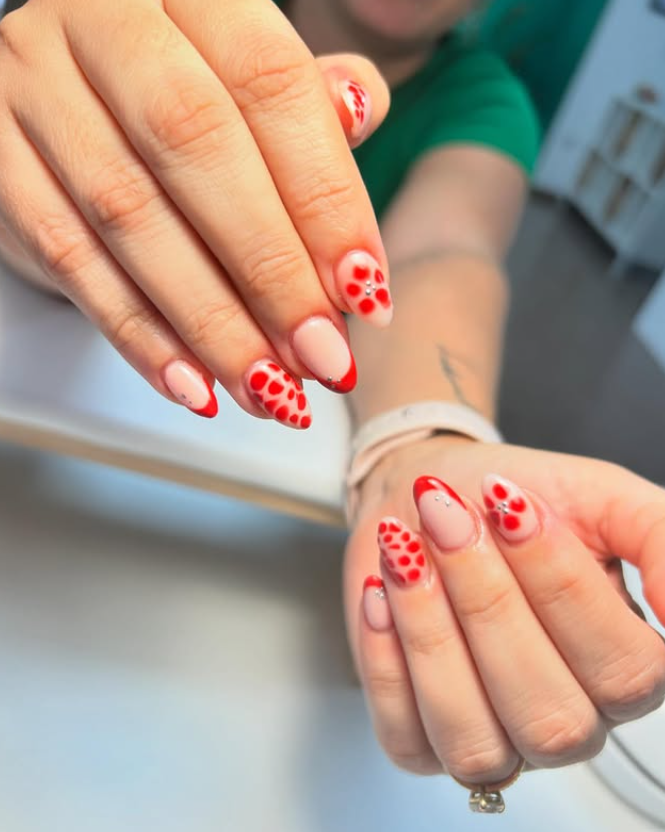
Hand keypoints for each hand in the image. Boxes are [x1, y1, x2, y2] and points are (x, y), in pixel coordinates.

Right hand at [0, 0, 390, 424]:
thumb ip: (305, 100)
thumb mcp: (244, 80)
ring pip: (131, 215)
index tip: (364, 291)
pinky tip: (193, 384)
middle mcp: (103, 20)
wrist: (64, 95)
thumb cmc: (177, 96)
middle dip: (272, 272)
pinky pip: (70, 258)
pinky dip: (139, 333)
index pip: (271, 84)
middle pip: (198, 147)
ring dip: (211, 322)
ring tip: (270, 389)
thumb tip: (362, 111)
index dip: (325, 197)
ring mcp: (37, 86)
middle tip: (323, 357)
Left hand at [343, 435, 664, 781]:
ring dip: (432, 632)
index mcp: (623, 666)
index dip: (560, 584)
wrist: (426, 494)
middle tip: (449, 519)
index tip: (513, 506)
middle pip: (547, 711)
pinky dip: (387, 659)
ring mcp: (494, 738)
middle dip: (487, 600)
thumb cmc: (508, 497)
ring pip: (473, 737)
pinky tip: (383, 593)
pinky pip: (406, 736)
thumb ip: (660, 538)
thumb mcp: (601, 496)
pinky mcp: (420, 740)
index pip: (623, 669)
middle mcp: (567, 718)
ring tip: (408, 552)